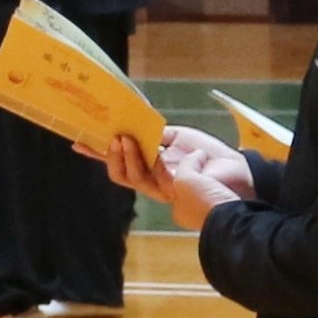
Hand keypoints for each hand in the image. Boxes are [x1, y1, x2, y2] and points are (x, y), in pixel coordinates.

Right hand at [98, 131, 243, 230]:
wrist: (239, 171)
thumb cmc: (213, 156)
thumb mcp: (178, 137)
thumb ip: (157, 135)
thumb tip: (137, 127)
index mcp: (152, 168)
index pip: (120, 161)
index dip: (98, 153)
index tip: (78, 142)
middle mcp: (153, 181)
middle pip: (119, 173)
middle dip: (107, 156)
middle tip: (105, 138)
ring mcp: (162, 188)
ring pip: (131, 177)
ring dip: (125, 157)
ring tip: (122, 139)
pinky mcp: (174, 189)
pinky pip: (153, 175)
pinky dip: (151, 159)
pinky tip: (154, 148)